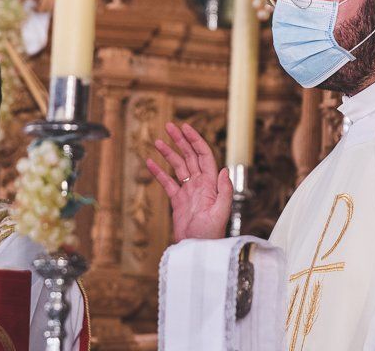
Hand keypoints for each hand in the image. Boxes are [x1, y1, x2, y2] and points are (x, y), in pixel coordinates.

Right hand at [146, 122, 232, 241]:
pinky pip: (167, 183)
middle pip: (190, 156)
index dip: (195, 140)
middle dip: (180, 141)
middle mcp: (200, 184)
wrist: (198, 249)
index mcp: (211, 183)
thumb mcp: (221, 212)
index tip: (185, 127)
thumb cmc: (211, 234)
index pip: (203, 155)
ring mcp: (189, 191)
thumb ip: (224, 191)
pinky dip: (159, 172)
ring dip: (168, 153)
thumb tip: (224, 170)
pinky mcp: (178, 201)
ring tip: (157, 141)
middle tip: (169, 126)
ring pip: (178, 167)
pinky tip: (150, 163)